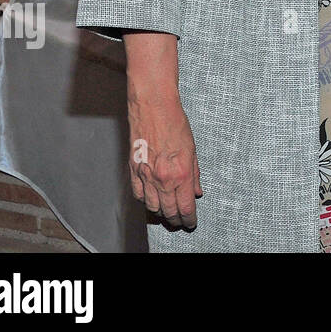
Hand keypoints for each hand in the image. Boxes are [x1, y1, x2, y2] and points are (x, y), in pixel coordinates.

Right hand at [127, 92, 201, 229]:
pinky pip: (138, 194)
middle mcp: (162, 179)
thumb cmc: (175, 123)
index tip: (191, 223)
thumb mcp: (193, 149)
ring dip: (160, 214)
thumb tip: (197, 191)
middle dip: (175, 220)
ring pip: (151, 207)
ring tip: (167, 216)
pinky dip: (145, 202)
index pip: (185, 207)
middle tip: (180, 223)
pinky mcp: (133, 170)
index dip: (189, 219)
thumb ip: (195, 174)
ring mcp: (146, 176)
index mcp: (181, 173)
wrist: (153, 108)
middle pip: (168, 211)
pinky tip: (151, 202)